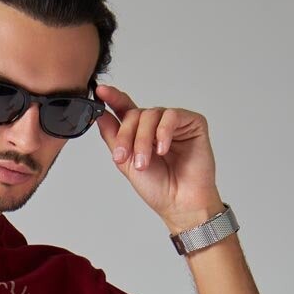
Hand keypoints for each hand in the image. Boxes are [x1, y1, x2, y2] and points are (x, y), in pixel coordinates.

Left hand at [94, 84, 222, 228]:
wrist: (179, 203)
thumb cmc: (157, 187)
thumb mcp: (126, 163)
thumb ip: (114, 138)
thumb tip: (100, 115)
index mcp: (140, 133)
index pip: (125, 109)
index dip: (112, 98)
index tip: (100, 91)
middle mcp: (157, 125)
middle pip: (134, 114)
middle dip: (126, 136)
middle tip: (124, 158)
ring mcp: (175, 123)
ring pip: (151, 115)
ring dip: (143, 140)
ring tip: (144, 162)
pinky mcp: (193, 122)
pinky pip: (172, 116)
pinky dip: (163, 133)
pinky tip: (162, 150)